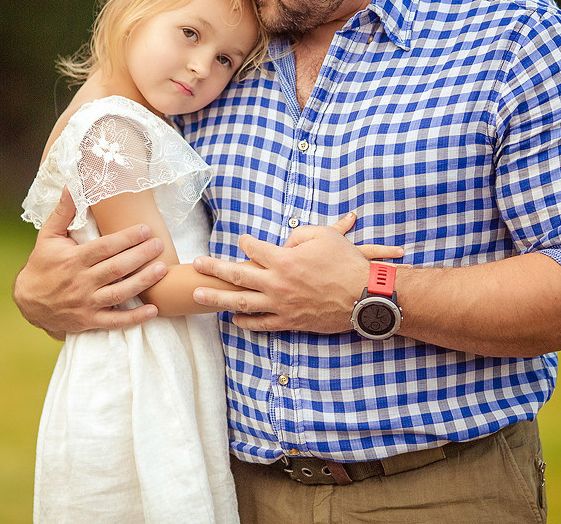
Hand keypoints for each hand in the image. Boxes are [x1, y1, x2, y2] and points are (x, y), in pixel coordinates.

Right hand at [13, 187, 168, 335]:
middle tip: (159, 245)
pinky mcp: (89, 320)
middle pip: (116, 268)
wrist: (28, 301)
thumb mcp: (48, 236)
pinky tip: (153, 309)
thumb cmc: (42, 264)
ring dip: (143, 282)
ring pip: (119, 293)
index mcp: (73, 260)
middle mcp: (80, 282)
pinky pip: (115, 321)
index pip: (104, 247)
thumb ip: (63, 212)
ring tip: (161, 269)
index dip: (126, 238)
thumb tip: (71, 186)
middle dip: (140, 256)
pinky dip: (134, 317)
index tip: (145, 229)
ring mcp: (86, 303)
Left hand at [191, 212, 403, 332]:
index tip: (242, 241)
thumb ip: (298, 235)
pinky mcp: (290, 322)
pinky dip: (245, 323)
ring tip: (197, 296)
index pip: (253, 248)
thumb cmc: (346, 263)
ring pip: (241, 303)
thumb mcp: (324, 235)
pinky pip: (261, 324)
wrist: (365, 297)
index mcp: (284, 260)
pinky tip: (232, 319)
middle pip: (236, 275)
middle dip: (213, 269)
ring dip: (217, 299)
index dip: (246, 242)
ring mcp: (281, 305)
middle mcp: (277, 284)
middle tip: (196, 265)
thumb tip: (283, 244)